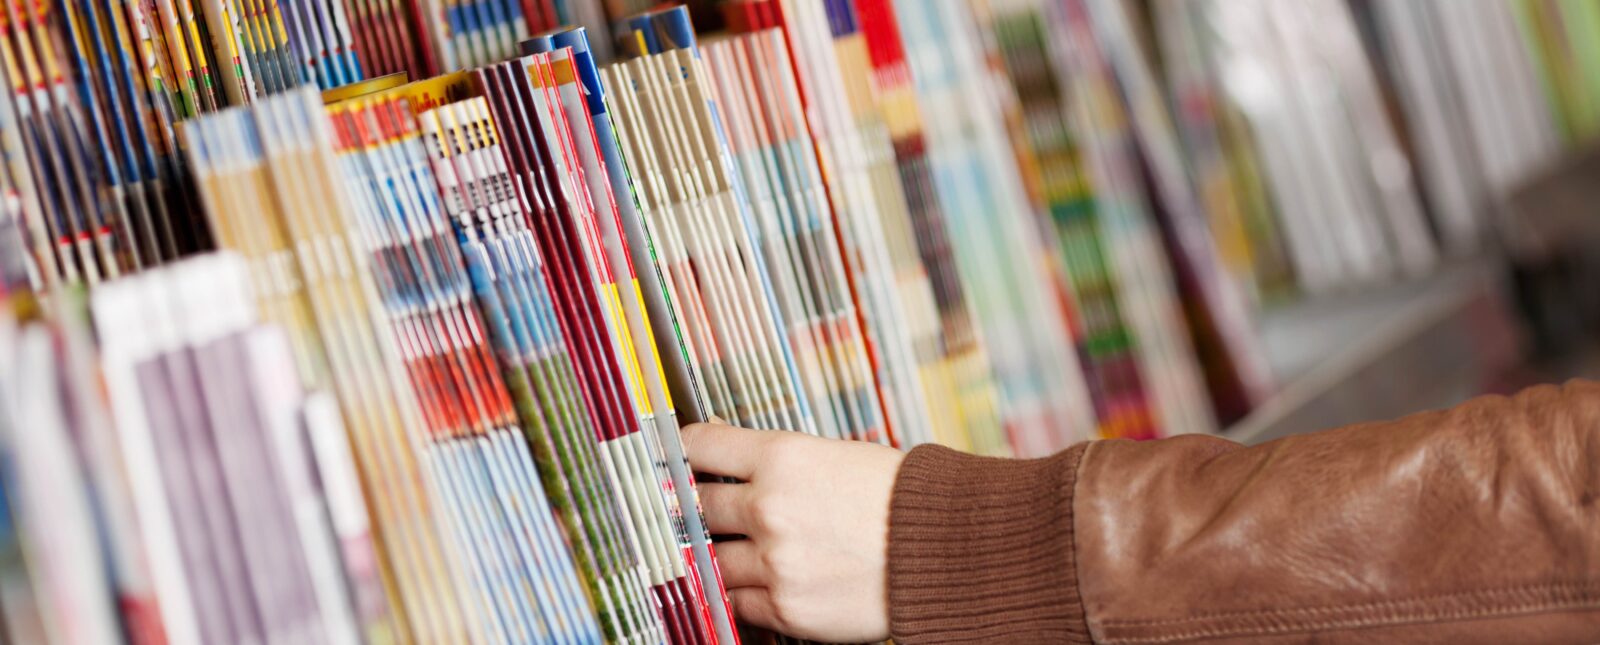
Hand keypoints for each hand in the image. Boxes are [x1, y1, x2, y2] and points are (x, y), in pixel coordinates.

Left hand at [680, 422, 904, 642]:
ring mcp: (775, 562)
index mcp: (782, 457)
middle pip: (696, 507)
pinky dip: (742, 593)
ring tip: (739, 548)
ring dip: (719, 555)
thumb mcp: (836, 455)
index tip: (674, 459)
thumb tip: (727, 451)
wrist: (947, 552)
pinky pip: (737, 601)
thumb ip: (779, 459)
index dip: (680, 452)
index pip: (698, 447)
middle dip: (696, 509)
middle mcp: (770, 508)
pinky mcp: (786, 606)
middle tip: (699, 510)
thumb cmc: (899, 498)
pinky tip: (760, 580)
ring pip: (712, 559)